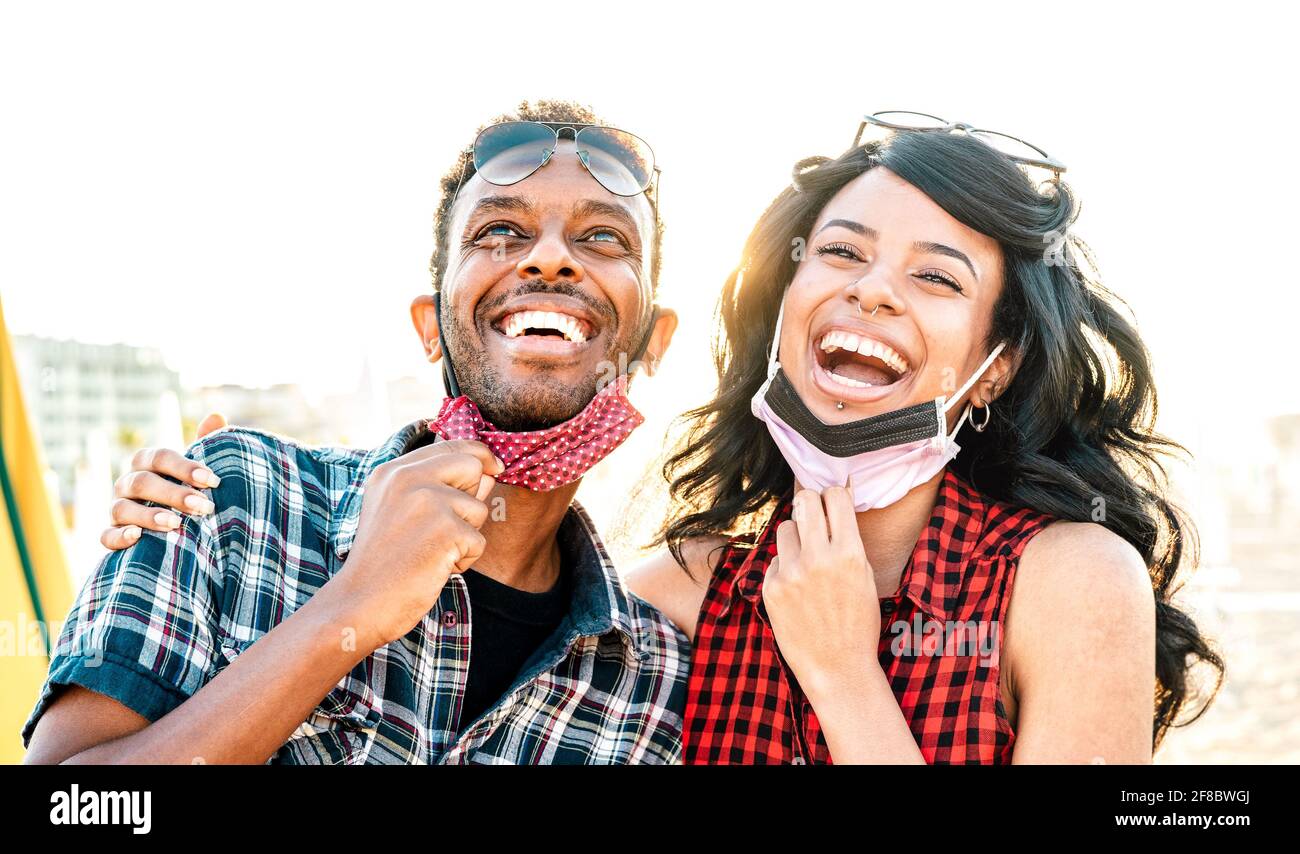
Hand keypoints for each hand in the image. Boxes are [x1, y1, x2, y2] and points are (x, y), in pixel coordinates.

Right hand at [100, 413, 228, 549]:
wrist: (179, 531)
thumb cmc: (189, 492)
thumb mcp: (198, 472)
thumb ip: (206, 446)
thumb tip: (217, 415)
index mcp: (146, 464)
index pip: (159, 457)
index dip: (185, 467)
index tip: (213, 481)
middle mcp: (127, 483)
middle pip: (143, 483)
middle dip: (174, 494)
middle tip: (204, 507)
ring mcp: (116, 510)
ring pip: (122, 508)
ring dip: (148, 515)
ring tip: (176, 523)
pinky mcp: (111, 535)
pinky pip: (106, 536)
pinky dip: (120, 536)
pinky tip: (138, 537)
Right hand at [324, 439, 503, 649]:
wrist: (360, 603)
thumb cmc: (383, 563)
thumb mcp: (399, 512)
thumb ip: (439, 487)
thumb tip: (488, 472)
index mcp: (392, 471)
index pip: (451, 445)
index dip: (479, 455)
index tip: (494, 466)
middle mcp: (408, 477)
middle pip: (473, 466)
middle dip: (472, 497)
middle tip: (444, 528)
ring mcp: (428, 501)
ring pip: (478, 509)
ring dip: (464, 537)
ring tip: (430, 553)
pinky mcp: (446, 529)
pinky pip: (478, 541)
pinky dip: (463, 560)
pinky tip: (433, 567)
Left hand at [762, 486, 880, 700]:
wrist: (838, 668)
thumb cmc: (857, 623)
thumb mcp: (865, 578)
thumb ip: (848, 543)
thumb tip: (836, 506)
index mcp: (849, 553)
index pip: (836, 496)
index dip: (834, 496)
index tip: (833, 503)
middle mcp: (818, 558)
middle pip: (805, 500)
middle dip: (810, 503)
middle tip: (813, 515)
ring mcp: (791, 573)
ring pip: (786, 527)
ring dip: (796, 537)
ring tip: (806, 560)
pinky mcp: (771, 588)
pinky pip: (775, 560)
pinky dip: (785, 569)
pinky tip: (797, 591)